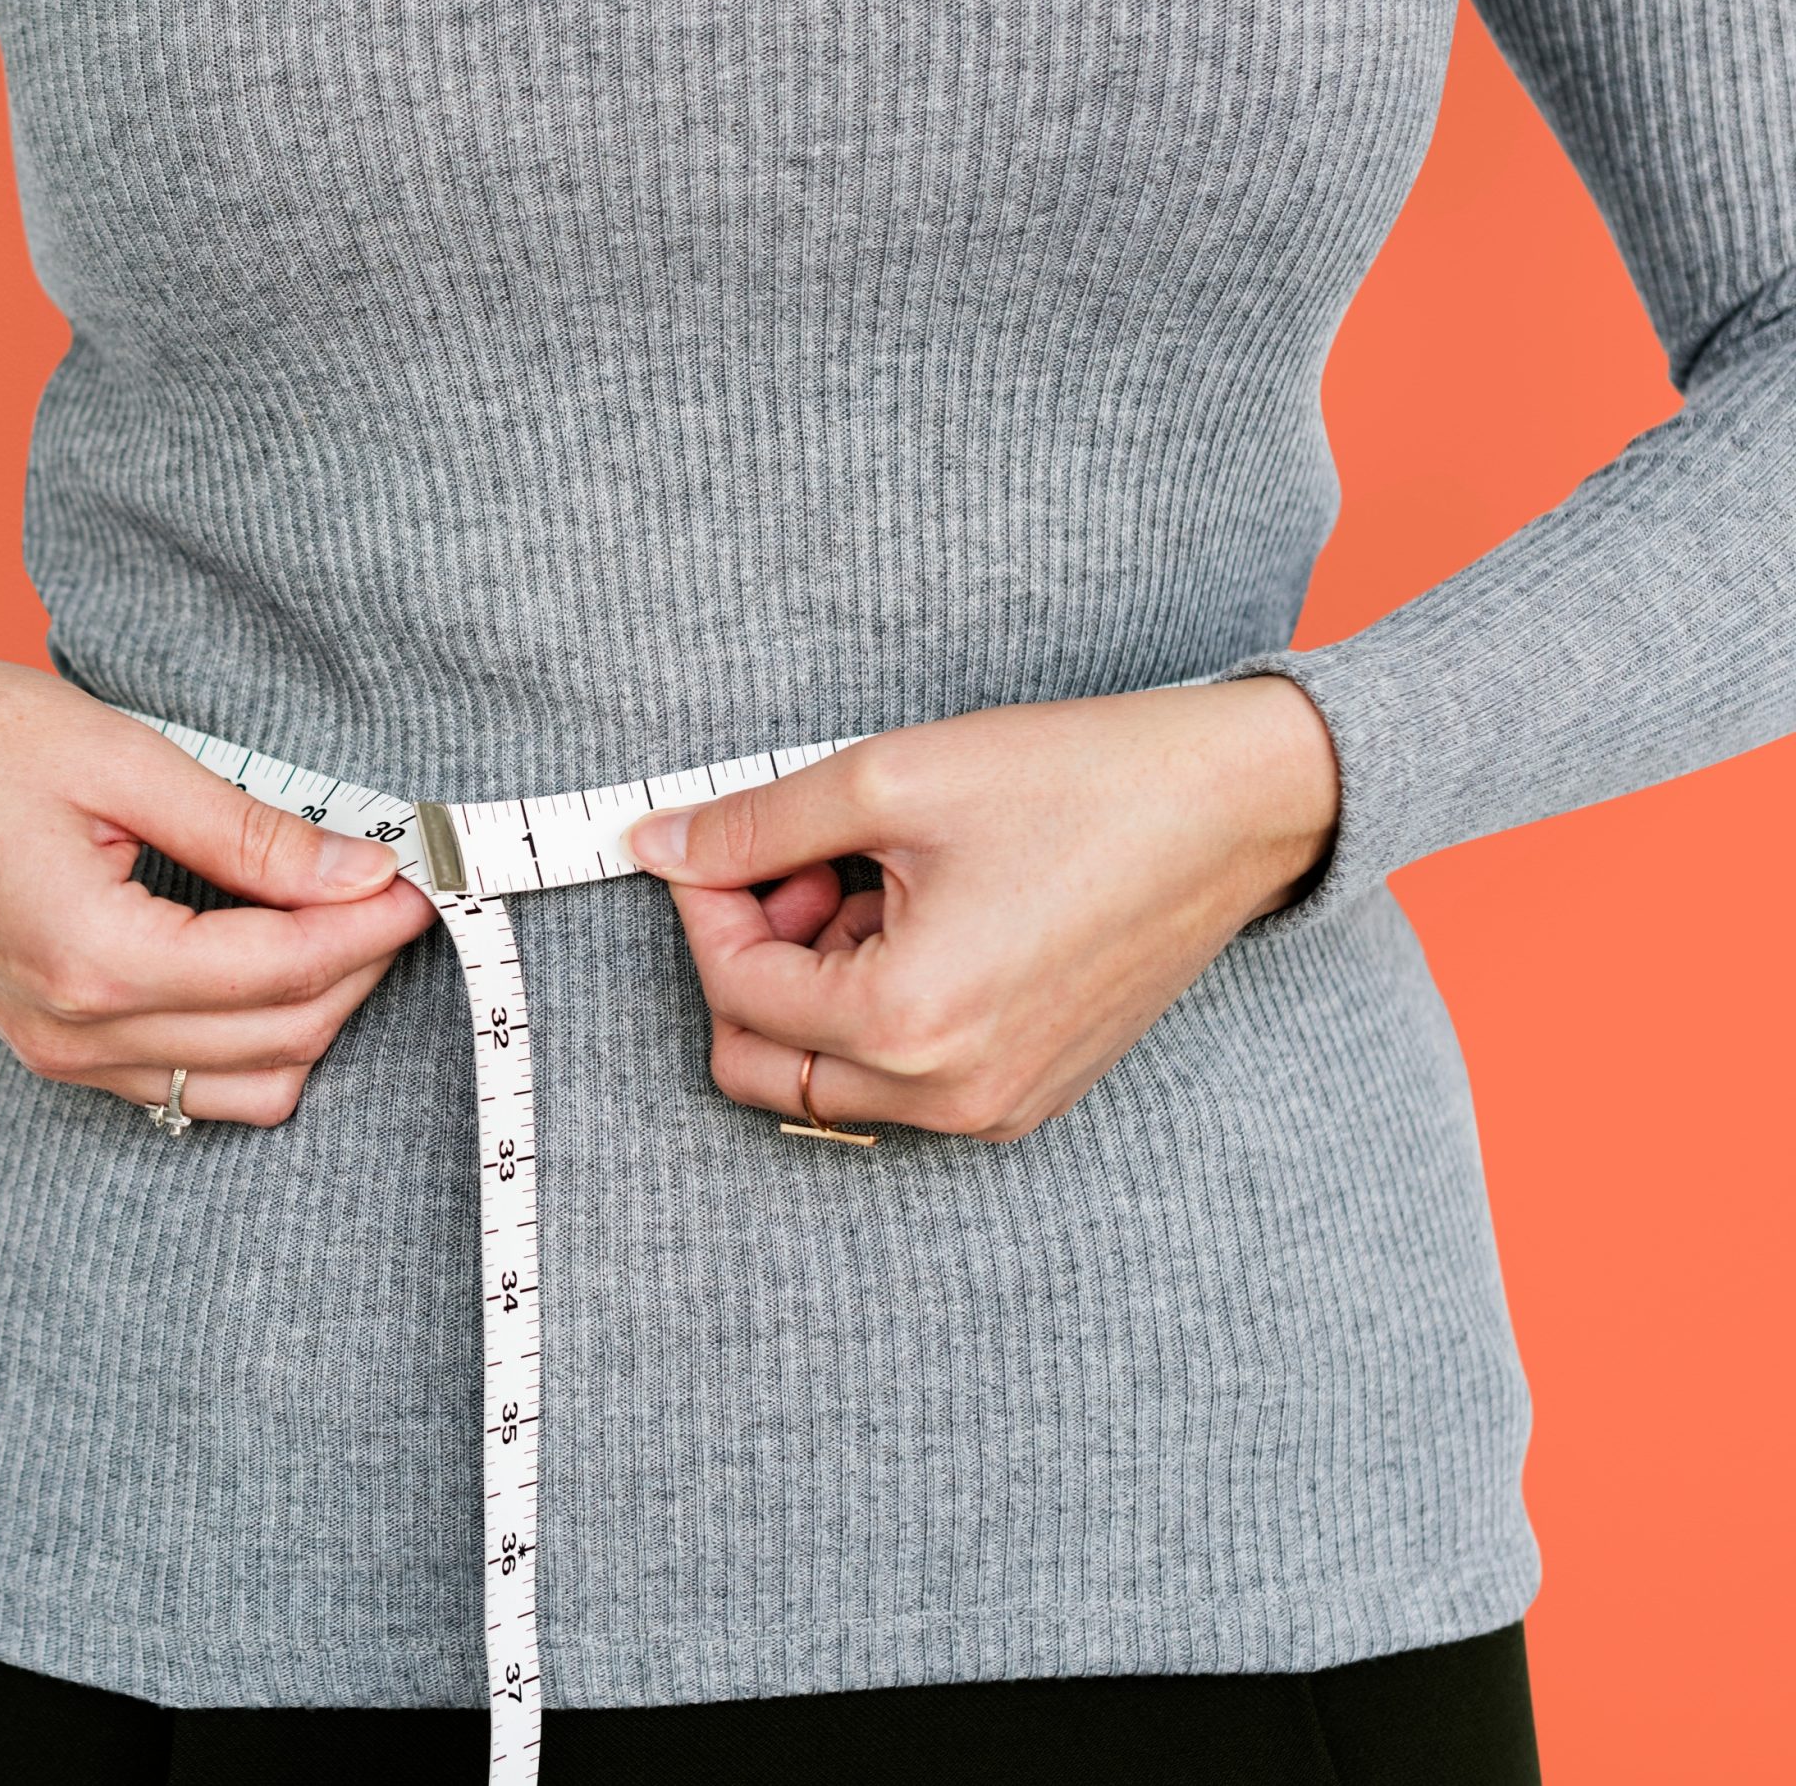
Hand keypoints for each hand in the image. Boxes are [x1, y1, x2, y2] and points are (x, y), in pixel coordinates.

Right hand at [0, 595, 436, 1123]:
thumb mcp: (116, 754)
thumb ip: (249, 831)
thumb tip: (363, 869)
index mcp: (90, 958)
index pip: (286, 972)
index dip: (373, 923)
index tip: (426, 870)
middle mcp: (71, 1032)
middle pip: (281, 1042)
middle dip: (358, 968)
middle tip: (399, 881)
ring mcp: (54, 1050)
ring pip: (243, 1085)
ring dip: (313, 1011)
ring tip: (344, 912)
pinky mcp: (46, 1041)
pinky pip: (184, 1080)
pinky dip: (252, 1034)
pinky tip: (272, 948)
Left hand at [621, 677, 1340, 1141]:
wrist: (1234, 805)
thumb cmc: (1077, 782)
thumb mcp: (890, 780)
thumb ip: (753, 824)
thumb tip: (655, 846)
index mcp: (907, 1024)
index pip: (736, 990)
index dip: (708, 903)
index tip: (724, 840)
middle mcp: (950, 1096)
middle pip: (762, 1066)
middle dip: (753, 962)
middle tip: (800, 868)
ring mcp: (996, 1107)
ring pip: (830, 1078)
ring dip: (817, 984)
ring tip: (879, 877)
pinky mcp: (1029, 1094)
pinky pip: (904, 1080)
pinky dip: (881, 1008)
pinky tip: (927, 914)